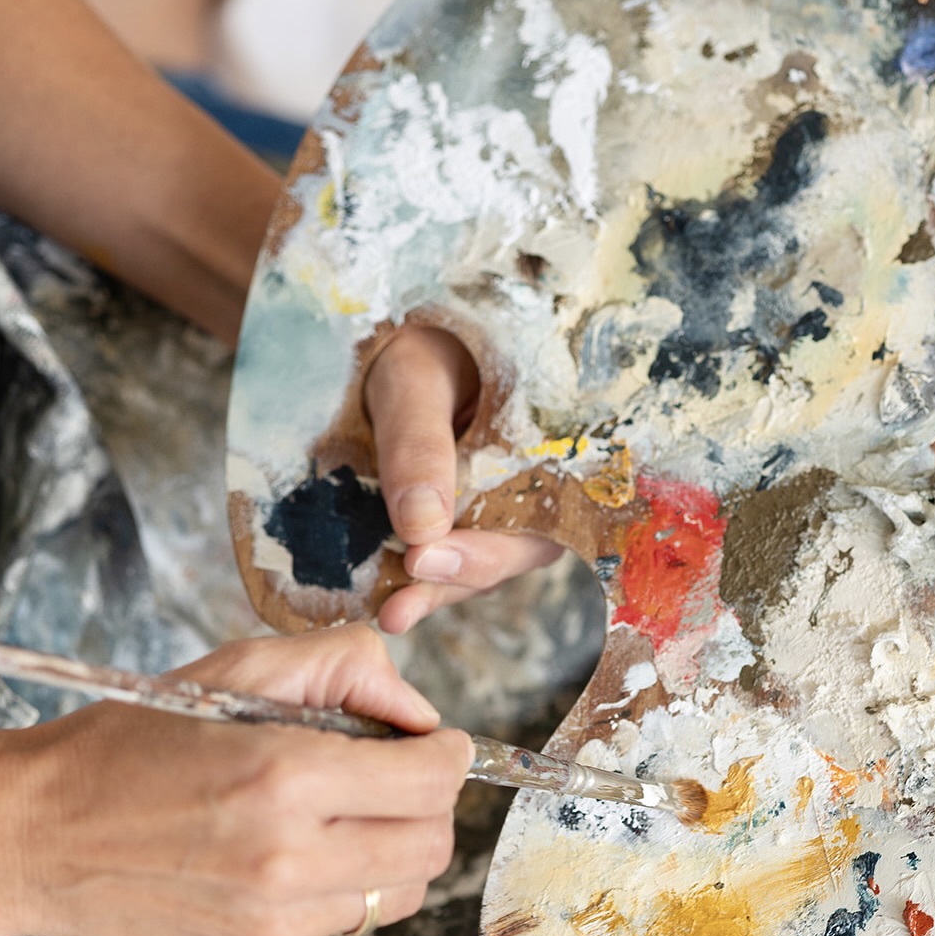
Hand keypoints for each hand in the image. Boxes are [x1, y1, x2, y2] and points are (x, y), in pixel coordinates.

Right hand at [0, 625, 472, 935]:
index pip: (430, 781)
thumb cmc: (136, 738)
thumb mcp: (238, 670)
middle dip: (429, 802)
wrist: (40, 833)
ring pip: (401, 890)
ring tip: (339, 814)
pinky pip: (345, 920)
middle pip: (431, 845)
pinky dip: (341, 883)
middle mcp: (287, 861)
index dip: (447, 753)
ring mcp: (275, 922)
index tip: (434, 742)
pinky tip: (290, 852)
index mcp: (285, 777)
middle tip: (394, 774)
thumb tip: (418, 714)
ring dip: (391, 847)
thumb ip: (343, 669)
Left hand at [365, 324, 562, 633]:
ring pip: (473, 562)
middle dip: (451, 581)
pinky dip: (415, 575)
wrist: (394, 323)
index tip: (427, 560)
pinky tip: (384, 597)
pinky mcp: (456, 513)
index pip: (535, 519)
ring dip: (431, 589)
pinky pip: (444, 552)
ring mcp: (495, 502)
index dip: (485, 552)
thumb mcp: (413, 377)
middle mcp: (532, 482)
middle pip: (505, 554)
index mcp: (550, 444)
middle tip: (400, 605)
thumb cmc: (417, 334)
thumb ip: (419, 445)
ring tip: (388, 612)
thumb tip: (423, 529)